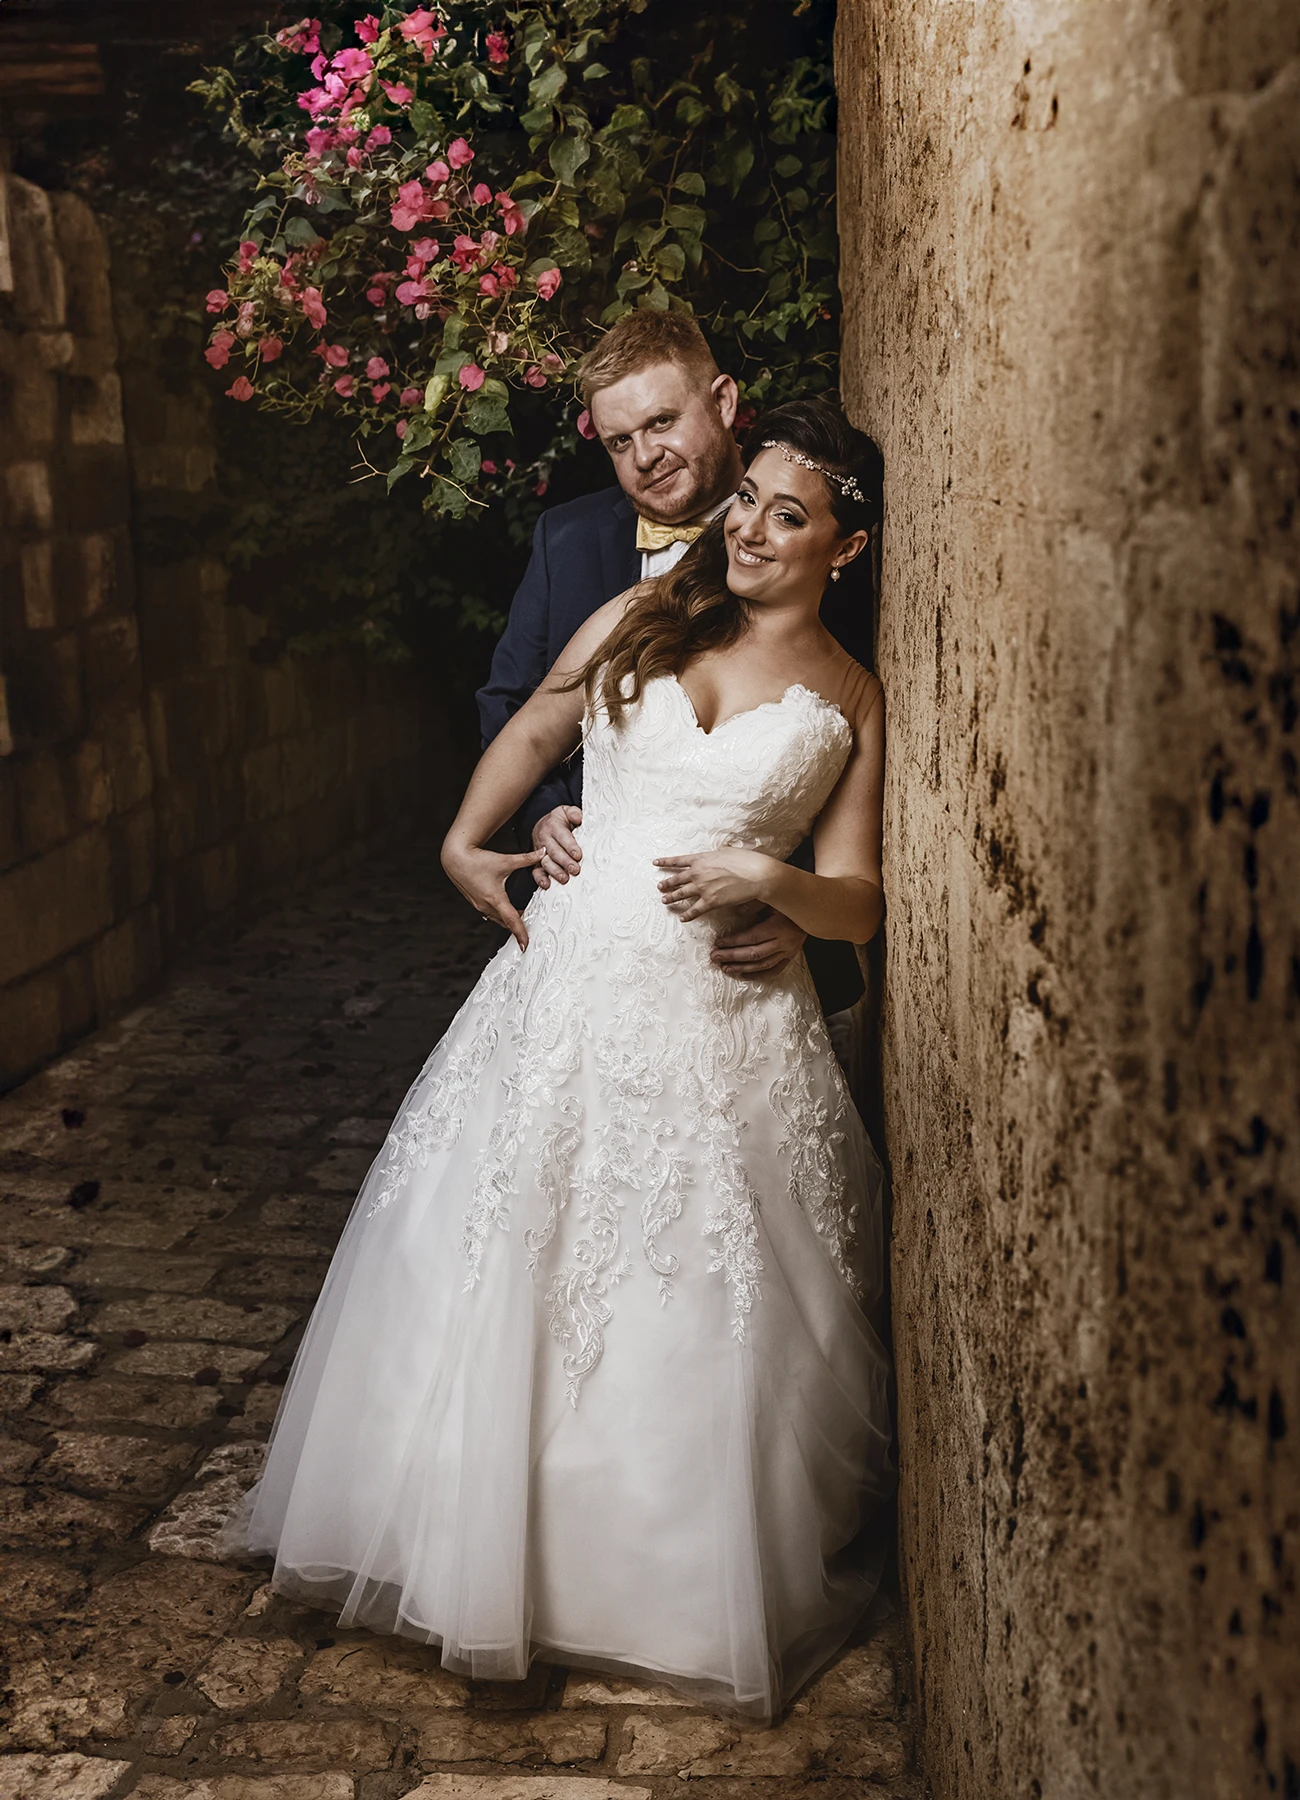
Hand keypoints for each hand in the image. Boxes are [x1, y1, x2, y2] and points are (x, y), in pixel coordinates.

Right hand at [441, 839, 542, 950]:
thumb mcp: (505, 860)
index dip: (520, 933)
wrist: (455, 858)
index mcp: (495, 898)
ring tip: (521, 917)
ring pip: (497, 919)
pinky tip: (505, 908)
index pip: (512, 921)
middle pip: (506, 922)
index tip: (525, 945)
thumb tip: (543, 852)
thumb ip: (526, 858)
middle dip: (517, 926)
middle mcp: (486, 905)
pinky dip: (499, 914)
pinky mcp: (475, 902)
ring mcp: (479, 905)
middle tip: (530, 927)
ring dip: (508, 920)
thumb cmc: (478, 860)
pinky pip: (490, 913)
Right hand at [532, 804, 582, 888]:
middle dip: (564, 861)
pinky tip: (547, 884)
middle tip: (575, 869)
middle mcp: (545, 839)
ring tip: (564, 878)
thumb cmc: (559, 821)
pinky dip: (540, 879)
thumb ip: (573, 812)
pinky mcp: (537, 862)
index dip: (570, 846)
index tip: (578, 854)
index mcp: (553, 826)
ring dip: (555, 871)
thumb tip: (578, 818)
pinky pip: (536, 871)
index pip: (562, 836)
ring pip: (545, 862)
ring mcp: (540, 851)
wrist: (544, 825)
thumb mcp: (566, 811)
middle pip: (554, 851)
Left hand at [653, 849, 775, 921]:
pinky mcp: (710, 901)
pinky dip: (687, 915)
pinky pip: (695, 910)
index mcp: (701, 859)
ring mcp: (702, 888)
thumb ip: (719, 852)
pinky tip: (682, 918)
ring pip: (681, 894)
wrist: (756, 874)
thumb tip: (719, 851)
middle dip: (667, 883)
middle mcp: (698, 873)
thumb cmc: (746, 860)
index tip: (655, 862)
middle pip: (677, 879)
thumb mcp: (728, 850)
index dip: (666, 862)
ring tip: (664, 900)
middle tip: (659, 887)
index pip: (678, 861)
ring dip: (671, 898)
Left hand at [710, 906, 806, 979]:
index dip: (733, 942)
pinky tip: (743, 975)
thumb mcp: (772, 898)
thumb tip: (736, 912)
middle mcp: (784, 942)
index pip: (751, 938)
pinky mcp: (790, 957)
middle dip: (731, 956)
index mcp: (778, 927)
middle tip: (714, 957)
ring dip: (741, 968)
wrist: (812, 910)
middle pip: (754, 954)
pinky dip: (758, 975)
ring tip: (725, 968)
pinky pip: (773, 970)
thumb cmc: (788, 902)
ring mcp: (788, 952)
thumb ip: (754, 904)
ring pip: (762, 965)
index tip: (717, 943)